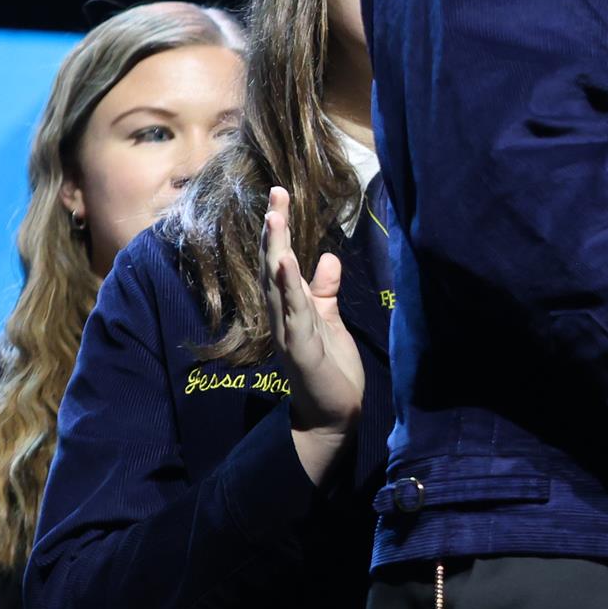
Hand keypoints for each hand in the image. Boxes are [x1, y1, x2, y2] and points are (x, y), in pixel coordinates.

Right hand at [264, 187, 364, 484]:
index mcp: (291, 307)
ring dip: (277, 250)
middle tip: (274, 194)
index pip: (282, 261)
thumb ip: (326, 291)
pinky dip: (291, 287)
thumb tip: (329, 257)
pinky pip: (294, 313)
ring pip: (279, 285)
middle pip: (274, 265)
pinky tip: (287, 263)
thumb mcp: (330, 321)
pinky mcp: (301, 348)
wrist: (333, 415)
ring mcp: (289, 331)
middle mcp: (283, 316)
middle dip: (275, 230)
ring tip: (275, 218)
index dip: (280, 229)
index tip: (279, 195)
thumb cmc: (330, 368)